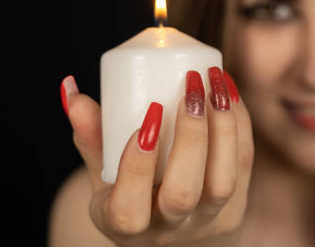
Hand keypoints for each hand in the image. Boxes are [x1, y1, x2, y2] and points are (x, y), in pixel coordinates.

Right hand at [62, 68, 253, 246]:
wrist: (178, 237)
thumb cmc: (134, 198)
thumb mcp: (104, 179)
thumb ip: (91, 138)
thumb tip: (71, 90)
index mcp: (125, 227)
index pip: (128, 209)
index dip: (137, 164)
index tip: (148, 115)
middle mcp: (168, 231)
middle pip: (183, 193)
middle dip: (190, 135)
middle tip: (190, 86)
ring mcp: (207, 222)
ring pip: (222, 181)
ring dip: (224, 126)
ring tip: (215, 83)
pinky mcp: (236, 208)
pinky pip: (243, 165)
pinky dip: (240, 125)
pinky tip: (230, 93)